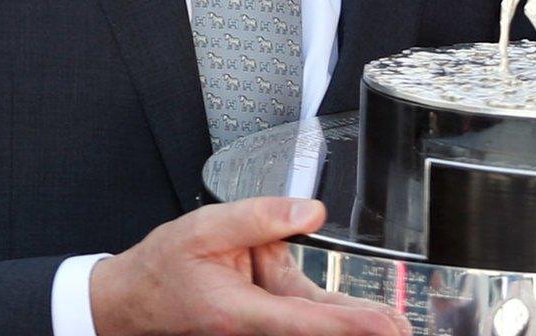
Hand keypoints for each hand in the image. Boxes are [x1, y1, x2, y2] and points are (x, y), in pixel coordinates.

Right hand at [90, 196, 409, 335]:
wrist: (133, 300)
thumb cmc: (164, 268)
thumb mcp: (205, 229)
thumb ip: (260, 217)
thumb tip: (310, 211)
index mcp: (238, 311)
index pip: (303, 320)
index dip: (347, 326)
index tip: (383, 326)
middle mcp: (253, 326)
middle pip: (315, 328)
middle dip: (360, 330)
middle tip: (402, 329)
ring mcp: (259, 326)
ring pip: (313, 320)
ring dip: (348, 321)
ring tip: (391, 323)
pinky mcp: (266, 318)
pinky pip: (303, 313)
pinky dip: (330, 314)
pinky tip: (361, 316)